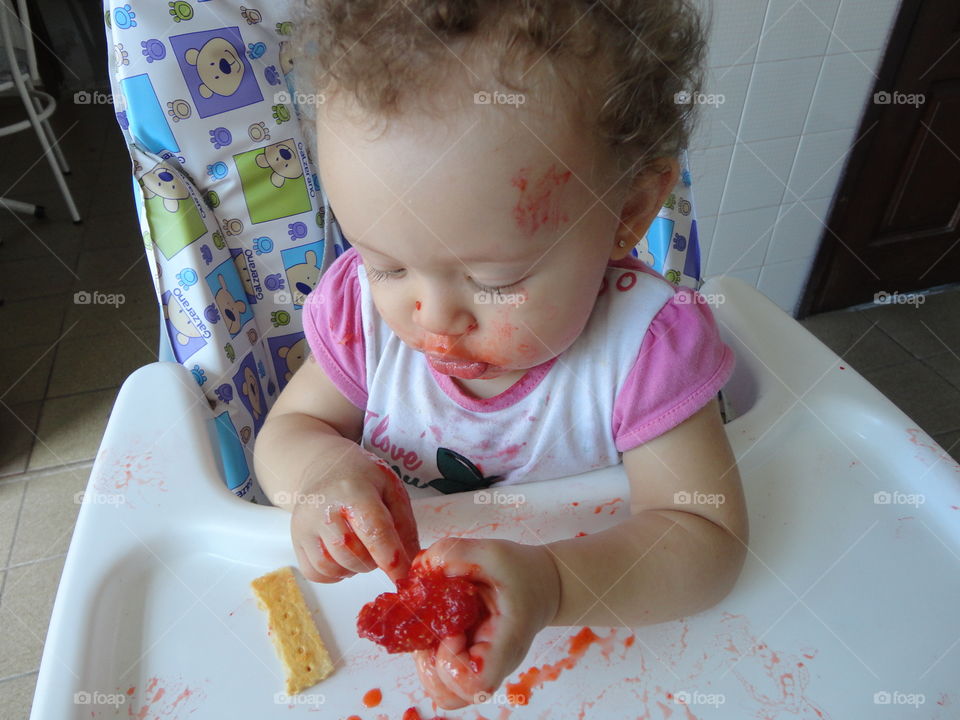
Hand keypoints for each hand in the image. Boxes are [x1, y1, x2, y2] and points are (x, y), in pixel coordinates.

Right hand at [291, 449, 419, 583]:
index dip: (391, 558)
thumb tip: (412, 562)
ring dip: (354, 568)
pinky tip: (344, 558)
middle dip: (373, 561)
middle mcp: (325, 509)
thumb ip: (404, 525)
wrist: (324, 467)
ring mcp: (305, 525)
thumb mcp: (391, 489)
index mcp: (354, 491)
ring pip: (332, 567)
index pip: (374, 531)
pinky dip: (334, 574)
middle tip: (379, 547)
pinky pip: (315, 573)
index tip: (403, 575)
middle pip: (351, 553)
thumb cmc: (362, 477)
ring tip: (361, 550)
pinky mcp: (296, 539)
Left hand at [410, 537, 560, 709]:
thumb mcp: (493, 551)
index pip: (475, 684)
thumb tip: (420, 567)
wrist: (542, 584)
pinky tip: (439, 626)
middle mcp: (492, 665)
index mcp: (507, 645)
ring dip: (427, 657)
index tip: (454, 631)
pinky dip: (429, 652)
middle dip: (431, 661)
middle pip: (450, 694)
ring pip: (440, 689)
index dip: (452, 661)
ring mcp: (478, 667)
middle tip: (438, 628)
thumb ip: (455, 553)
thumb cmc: (523, 572)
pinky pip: (439, 673)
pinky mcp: (466, 661)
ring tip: (437, 626)